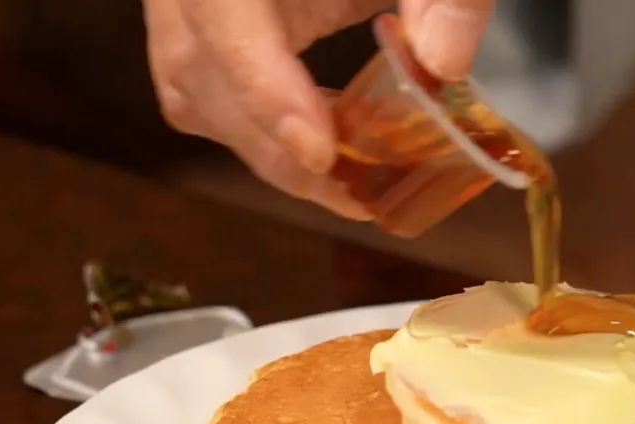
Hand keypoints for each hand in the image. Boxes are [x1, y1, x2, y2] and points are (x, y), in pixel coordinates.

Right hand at [143, 0, 494, 217]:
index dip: (266, 90)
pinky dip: (256, 124)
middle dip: (277, 145)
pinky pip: (197, 86)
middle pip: (200, 72)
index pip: (223, 13)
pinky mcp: (194, 16)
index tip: (320, 151)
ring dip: (265, 143)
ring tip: (346, 174)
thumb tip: (443, 65)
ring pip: (190, 91)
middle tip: (356, 195)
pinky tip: (322, 134)